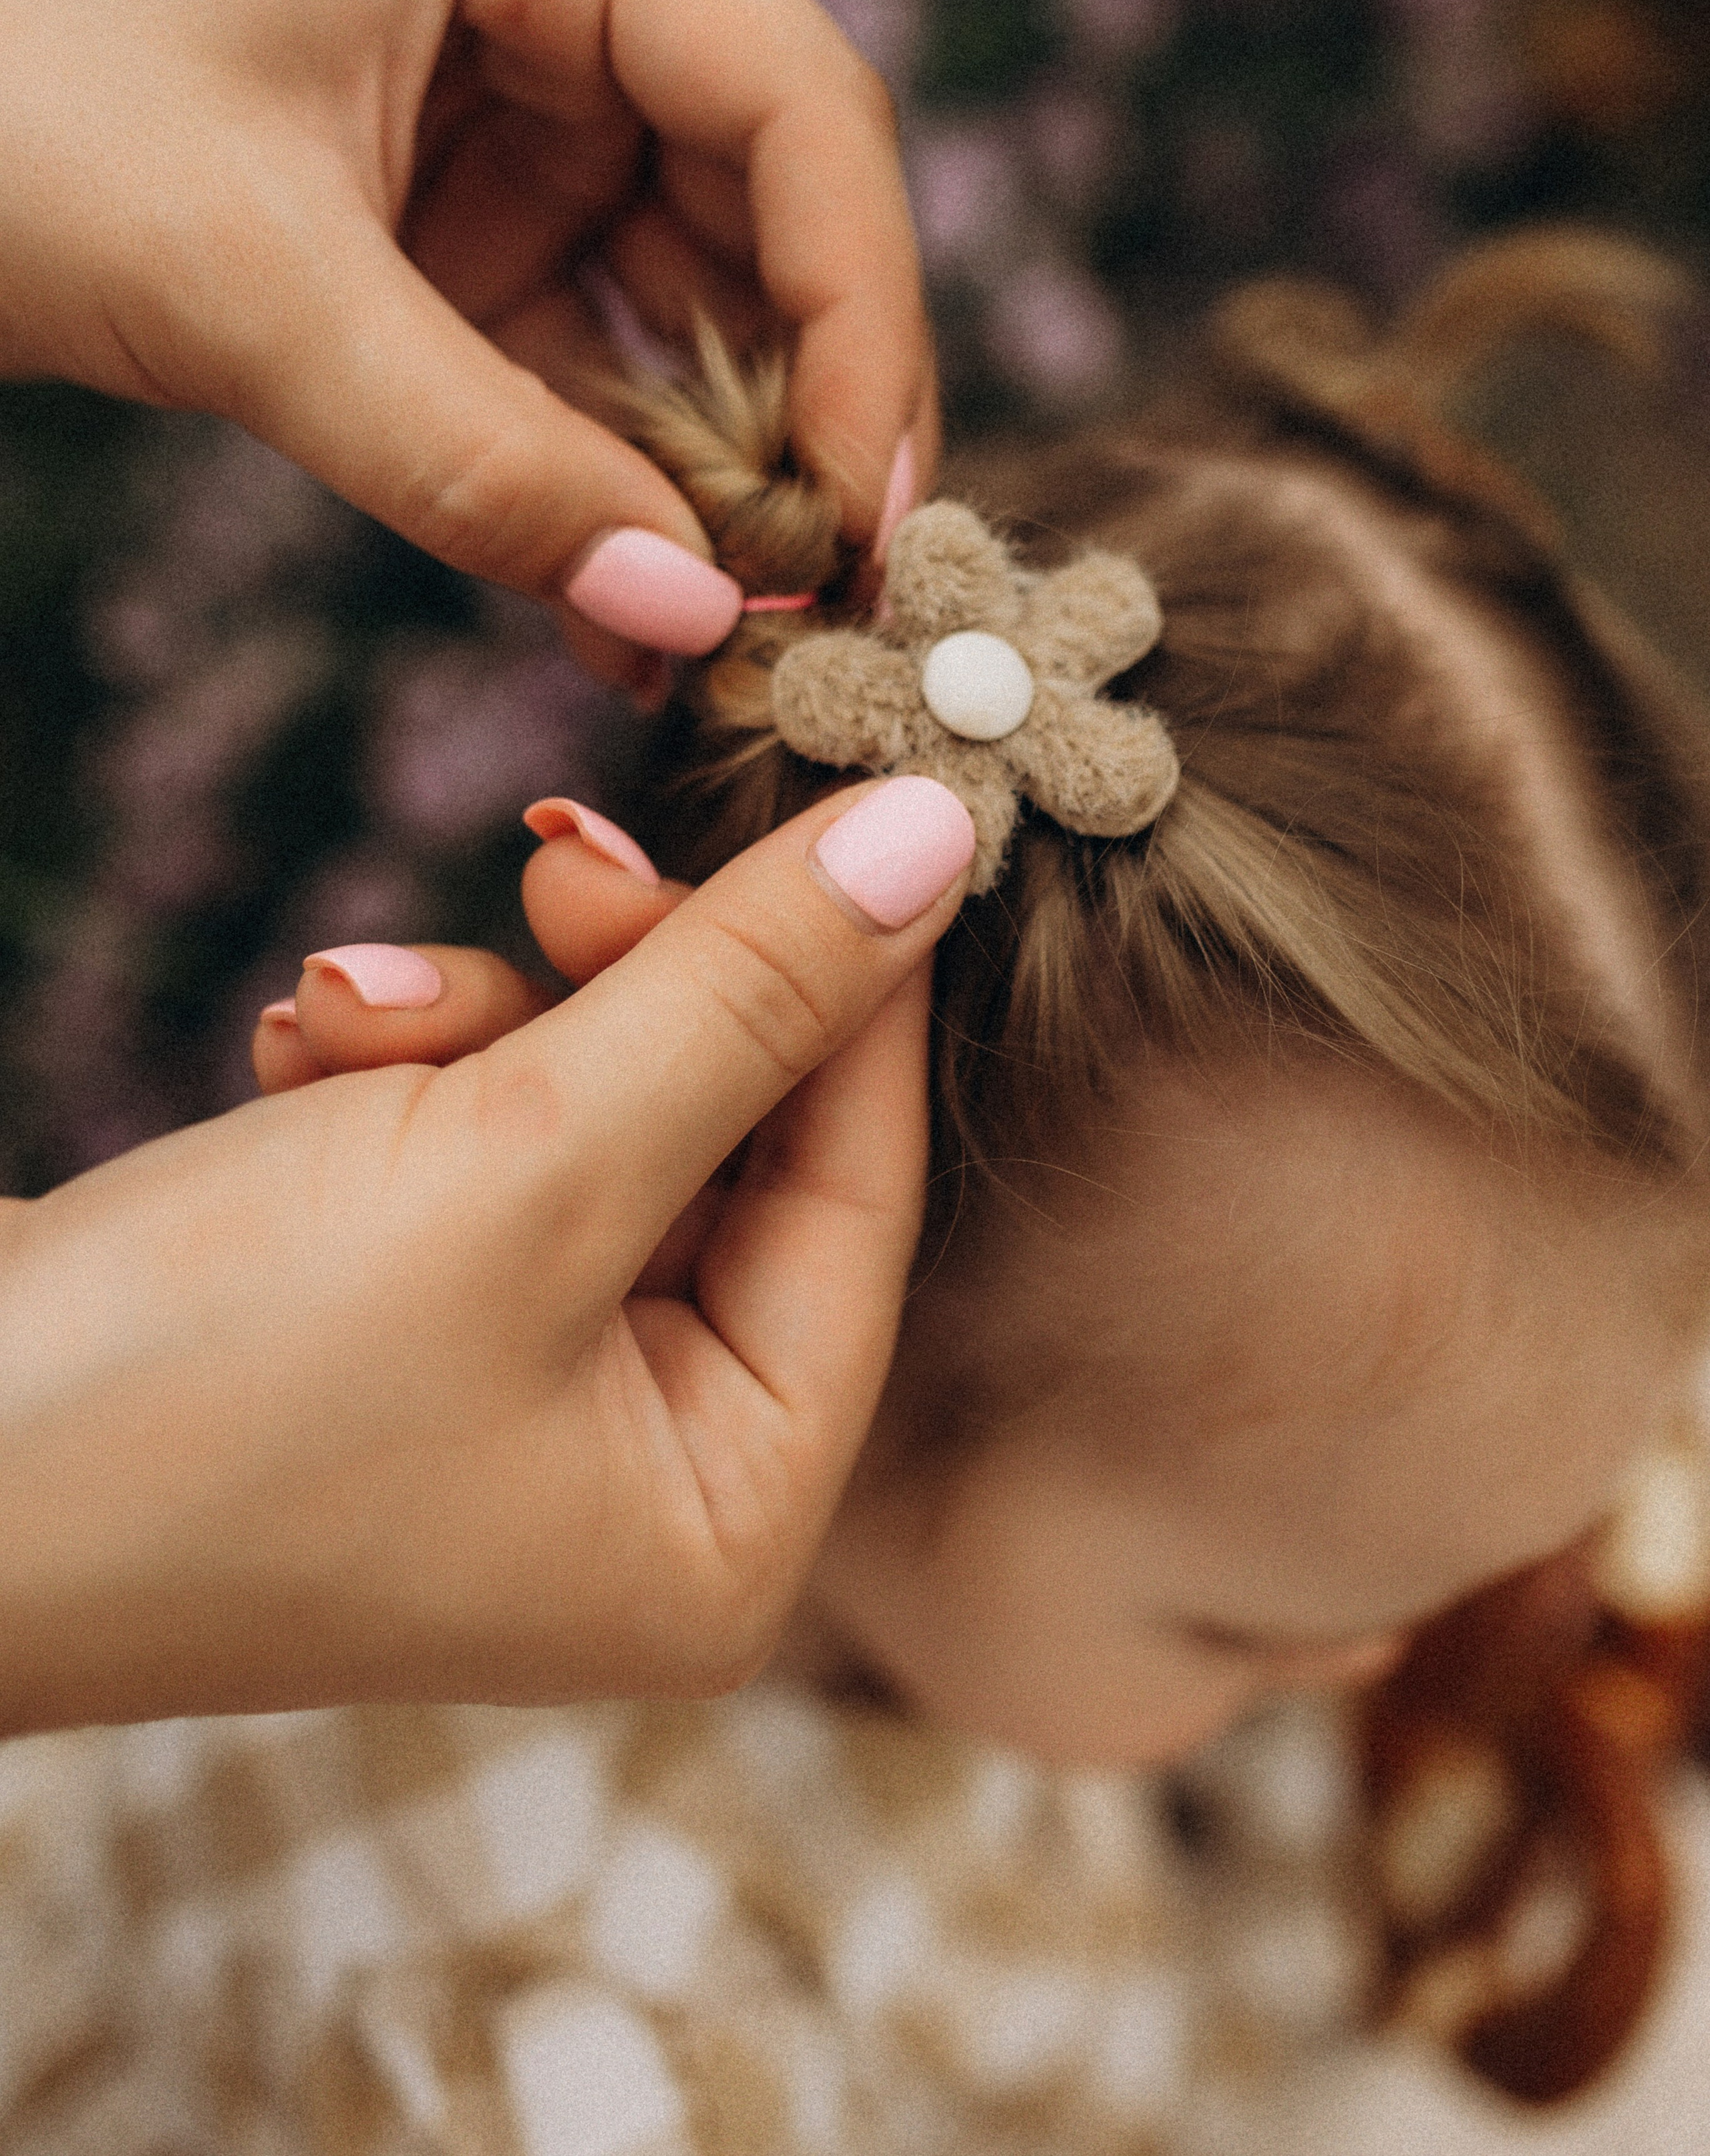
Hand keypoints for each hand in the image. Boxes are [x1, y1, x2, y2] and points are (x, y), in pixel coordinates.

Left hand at [0, 0, 932, 679]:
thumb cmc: (8, 118)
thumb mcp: (254, 290)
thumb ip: (484, 463)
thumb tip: (696, 616)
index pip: (794, 107)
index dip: (860, 314)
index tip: (865, 508)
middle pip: (772, 214)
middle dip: (798, 415)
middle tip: (824, 599)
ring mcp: (524, 115)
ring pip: (692, 311)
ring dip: (710, 480)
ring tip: (722, 634)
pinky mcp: (469, 231)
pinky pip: (587, 375)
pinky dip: (610, 495)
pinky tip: (626, 615)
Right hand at [0, 779, 973, 1729]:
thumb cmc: (208, 1379)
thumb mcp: (524, 1159)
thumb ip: (746, 996)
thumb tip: (940, 838)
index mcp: (727, 1526)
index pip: (863, 1196)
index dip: (857, 983)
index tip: (844, 796)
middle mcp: (640, 1493)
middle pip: (726, 1152)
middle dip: (615, 995)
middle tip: (555, 845)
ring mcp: (510, 1424)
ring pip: (588, 1127)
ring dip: (475, 1029)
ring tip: (337, 1008)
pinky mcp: (394, 1349)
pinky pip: (471, 1161)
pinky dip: (395, 1083)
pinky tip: (293, 1055)